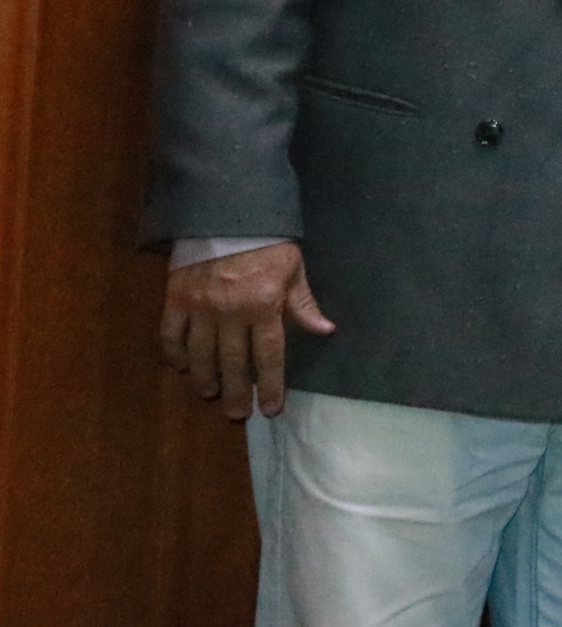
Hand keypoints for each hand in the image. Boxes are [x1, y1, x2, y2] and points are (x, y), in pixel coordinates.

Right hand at [159, 243, 334, 420]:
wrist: (227, 211)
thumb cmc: (267, 241)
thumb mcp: (294, 268)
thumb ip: (304, 303)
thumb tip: (325, 330)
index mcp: (263, 306)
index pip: (269, 356)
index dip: (271, 385)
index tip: (271, 409)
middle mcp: (230, 312)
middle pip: (234, 363)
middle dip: (237, 393)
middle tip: (238, 415)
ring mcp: (199, 307)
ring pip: (200, 354)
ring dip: (205, 378)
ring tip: (210, 395)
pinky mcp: (175, 297)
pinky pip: (170, 333)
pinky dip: (174, 352)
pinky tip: (180, 366)